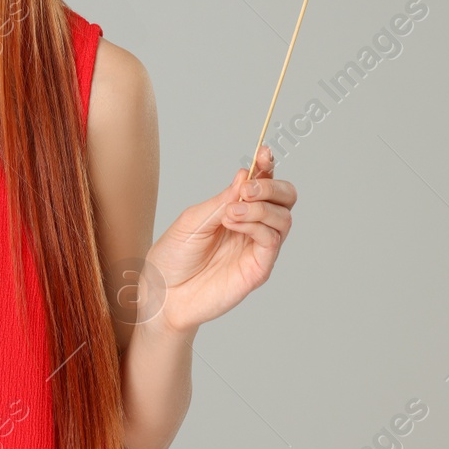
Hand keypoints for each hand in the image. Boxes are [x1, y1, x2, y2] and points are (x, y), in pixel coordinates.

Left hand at [143, 144, 294, 333]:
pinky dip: (256, 226)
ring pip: (283, 218)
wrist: (162, 294)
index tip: (264, 153)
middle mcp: (252, 226)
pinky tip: (232, 225)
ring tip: (229, 214)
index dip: (268, 166)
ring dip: (259, 208)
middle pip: (286, 198)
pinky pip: (272, 240)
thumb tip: (246, 175)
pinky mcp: (258, 268)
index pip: (263, 183)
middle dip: (272, 186)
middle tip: (246, 190)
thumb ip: (222, 200)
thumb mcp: (193, 220)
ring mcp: (257, 248)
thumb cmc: (173, 257)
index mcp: (236, 209)